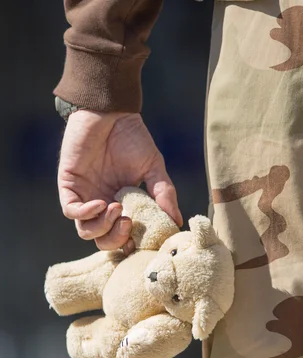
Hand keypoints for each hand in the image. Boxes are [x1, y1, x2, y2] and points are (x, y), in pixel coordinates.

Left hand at [58, 110, 182, 253]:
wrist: (110, 112)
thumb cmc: (133, 138)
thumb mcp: (154, 169)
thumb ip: (164, 195)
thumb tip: (176, 221)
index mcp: (123, 205)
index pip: (124, 237)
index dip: (134, 243)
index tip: (146, 239)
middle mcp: (103, 205)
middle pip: (103, 240)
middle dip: (116, 239)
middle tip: (129, 223)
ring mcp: (85, 197)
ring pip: (86, 231)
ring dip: (103, 227)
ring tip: (118, 209)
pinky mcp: (69, 185)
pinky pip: (71, 211)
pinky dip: (86, 213)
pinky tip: (102, 203)